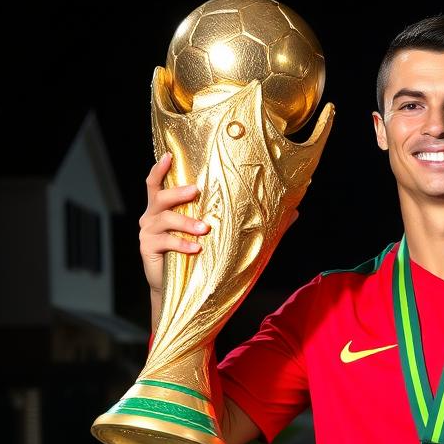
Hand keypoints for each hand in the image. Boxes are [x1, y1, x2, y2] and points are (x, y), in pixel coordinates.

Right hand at [139, 151, 300, 294]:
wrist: (182, 289)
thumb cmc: (203, 255)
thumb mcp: (223, 234)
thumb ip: (252, 220)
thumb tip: (294, 212)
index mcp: (167, 206)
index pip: (158, 182)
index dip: (161, 167)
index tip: (170, 154)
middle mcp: (153, 215)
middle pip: (161, 196)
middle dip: (178, 192)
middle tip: (196, 191)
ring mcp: (148, 232)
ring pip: (165, 219)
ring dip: (186, 223)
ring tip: (205, 230)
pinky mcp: (149, 250)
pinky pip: (164, 242)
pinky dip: (181, 244)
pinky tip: (197, 249)